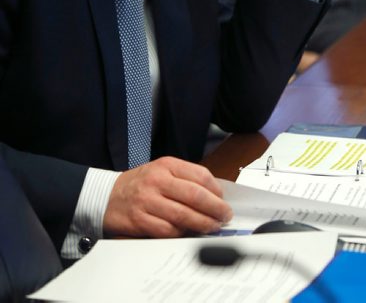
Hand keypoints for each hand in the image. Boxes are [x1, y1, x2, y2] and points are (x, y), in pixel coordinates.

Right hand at [103, 156, 231, 238]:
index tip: (224, 200)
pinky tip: (188, 233)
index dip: (216, 191)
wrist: (107, 196)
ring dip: (203, 224)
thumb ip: (185, 179)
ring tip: (212, 227)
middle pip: (195, 196)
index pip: (200, 175)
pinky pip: (168, 231)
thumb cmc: (140, 184)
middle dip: (215, 209)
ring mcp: (147, 201)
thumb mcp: (162, 171)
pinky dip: (182, 234)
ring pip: (184, 215)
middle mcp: (157, 180)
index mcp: (166, 165)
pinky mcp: (140, 220)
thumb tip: (214, 196)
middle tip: (224, 217)